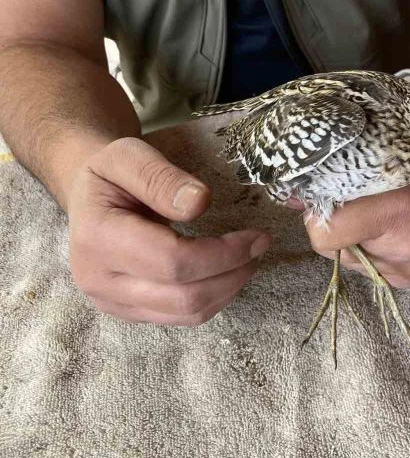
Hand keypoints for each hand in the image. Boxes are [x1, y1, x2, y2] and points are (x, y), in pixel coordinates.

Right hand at [66, 137, 271, 324]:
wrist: (87, 196)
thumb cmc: (110, 173)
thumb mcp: (129, 154)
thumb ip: (161, 177)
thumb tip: (199, 202)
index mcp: (98, 238)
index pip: (173, 261)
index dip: (223, 253)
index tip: (257, 236)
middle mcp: (99, 279)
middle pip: (183, 297)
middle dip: (233, 274)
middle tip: (259, 247)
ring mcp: (111, 302)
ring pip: (185, 315)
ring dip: (228, 290)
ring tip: (247, 260)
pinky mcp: (126, 312)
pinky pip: (179, 319)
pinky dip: (212, 299)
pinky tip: (225, 274)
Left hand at [306, 161, 409, 287]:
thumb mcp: (380, 156)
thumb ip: (336, 179)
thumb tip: (291, 197)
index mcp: (396, 210)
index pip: (326, 234)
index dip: (318, 216)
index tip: (327, 196)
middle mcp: (405, 245)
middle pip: (333, 249)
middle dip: (337, 227)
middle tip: (362, 201)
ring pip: (349, 259)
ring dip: (356, 238)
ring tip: (386, 212)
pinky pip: (367, 268)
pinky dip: (371, 250)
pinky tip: (394, 230)